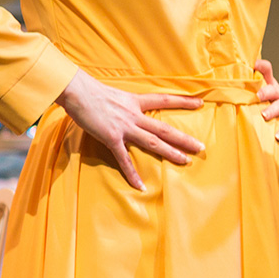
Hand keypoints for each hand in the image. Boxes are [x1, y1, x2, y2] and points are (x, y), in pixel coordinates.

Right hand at [55, 69, 203, 191]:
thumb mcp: (114, 94)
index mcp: (135, 102)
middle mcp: (134, 115)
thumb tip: (123, 108)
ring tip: (185, 161)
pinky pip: (124, 159)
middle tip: (201, 147)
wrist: (77, 92)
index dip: (183, 102)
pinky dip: (132, 173)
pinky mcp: (111, 138)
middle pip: (164, 128)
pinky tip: (140, 185)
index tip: (199, 103)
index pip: (164, 100)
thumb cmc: (91, 91)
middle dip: (184, 138)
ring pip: (153, 142)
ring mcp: (124, 127)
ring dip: (170, 152)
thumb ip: (123, 104)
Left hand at [254, 59, 278, 141]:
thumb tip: (232, 93)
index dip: (261, 66)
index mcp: (274, 88)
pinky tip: (278, 136)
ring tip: (264, 115)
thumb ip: (255, 97)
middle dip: (265, 91)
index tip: (252, 64)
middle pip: (275, 89)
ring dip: (274, 109)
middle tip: (256, 96)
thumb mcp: (270, 101)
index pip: (267, 72)